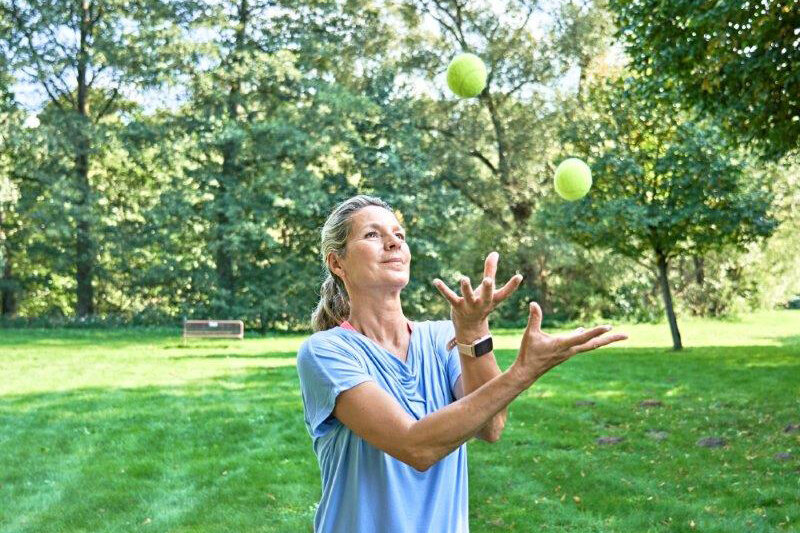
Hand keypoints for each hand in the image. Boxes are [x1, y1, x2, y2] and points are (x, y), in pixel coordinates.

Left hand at [433, 251, 522, 337]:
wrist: (470, 327)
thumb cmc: (481, 303)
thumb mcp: (488, 289)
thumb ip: (490, 270)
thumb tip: (494, 252)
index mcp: (492, 299)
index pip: (505, 293)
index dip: (513, 285)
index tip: (519, 276)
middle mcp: (482, 303)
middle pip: (487, 296)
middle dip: (488, 288)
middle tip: (488, 280)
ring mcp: (469, 306)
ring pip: (468, 296)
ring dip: (466, 288)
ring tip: (463, 278)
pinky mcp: (456, 306)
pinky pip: (449, 297)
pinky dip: (443, 289)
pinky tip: (436, 281)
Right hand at [511, 302, 627, 384]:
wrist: (527, 372)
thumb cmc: (529, 353)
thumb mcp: (530, 334)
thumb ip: (534, 318)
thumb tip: (533, 302)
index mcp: (563, 345)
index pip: (583, 337)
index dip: (596, 331)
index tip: (609, 326)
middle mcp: (570, 350)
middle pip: (595, 344)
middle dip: (611, 339)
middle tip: (627, 335)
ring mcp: (569, 352)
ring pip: (589, 345)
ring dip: (602, 339)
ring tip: (613, 332)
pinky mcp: (566, 353)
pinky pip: (581, 344)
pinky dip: (587, 337)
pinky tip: (583, 331)